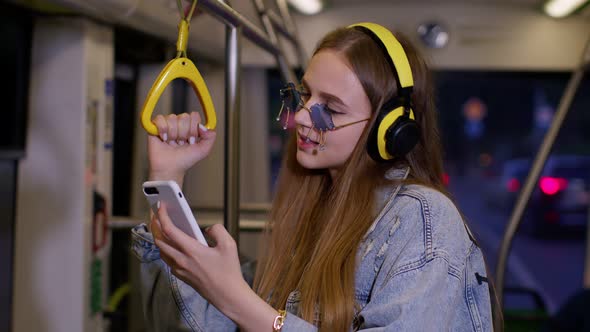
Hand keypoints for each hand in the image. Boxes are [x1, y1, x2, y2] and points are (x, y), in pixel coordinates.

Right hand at [148, 112, 215, 180]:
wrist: (170, 168)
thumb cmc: (185, 160)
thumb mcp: (204, 150)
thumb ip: (211, 137)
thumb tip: (203, 126)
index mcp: (190, 127)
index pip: (194, 116)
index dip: (193, 128)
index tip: (191, 141)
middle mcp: (179, 124)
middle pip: (184, 116)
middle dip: (183, 133)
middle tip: (180, 143)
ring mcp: (167, 124)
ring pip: (172, 118)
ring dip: (173, 134)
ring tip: (172, 143)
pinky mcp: (155, 126)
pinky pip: (160, 118)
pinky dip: (163, 130)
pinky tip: (164, 139)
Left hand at [150, 204, 280, 330]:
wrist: (228, 296)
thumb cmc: (229, 272)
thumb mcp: (229, 244)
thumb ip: (217, 230)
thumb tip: (208, 229)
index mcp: (191, 250)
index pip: (169, 230)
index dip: (162, 216)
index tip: (160, 206)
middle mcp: (181, 260)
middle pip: (159, 240)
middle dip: (155, 225)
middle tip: (157, 214)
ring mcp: (180, 269)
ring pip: (161, 251)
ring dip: (159, 237)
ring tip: (162, 227)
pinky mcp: (182, 276)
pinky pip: (168, 260)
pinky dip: (166, 249)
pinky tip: (172, 245)